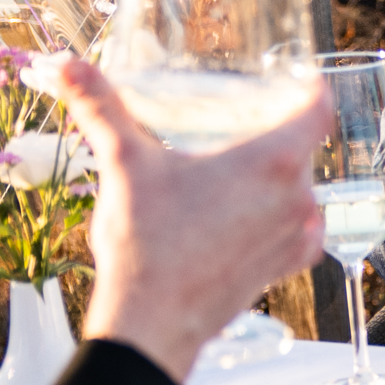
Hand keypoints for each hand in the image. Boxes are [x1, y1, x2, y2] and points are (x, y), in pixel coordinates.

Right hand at [51, 57, 326, 378]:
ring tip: (235, 175)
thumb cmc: (144, 242)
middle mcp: (298, 196)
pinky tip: (249, 215)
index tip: (298, 80)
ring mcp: (298, 234)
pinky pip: (300, 229)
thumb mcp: (122, 162)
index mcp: (273, 160)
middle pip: (302, 148)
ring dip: (277, 179)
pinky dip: (281, 217)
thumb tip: (67, 64)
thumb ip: (100, 107)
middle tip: (241, 127)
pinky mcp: (288, 265)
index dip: (309, 89)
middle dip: (275, 134)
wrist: (150, 320)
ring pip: (301, 189)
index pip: (317, 109)